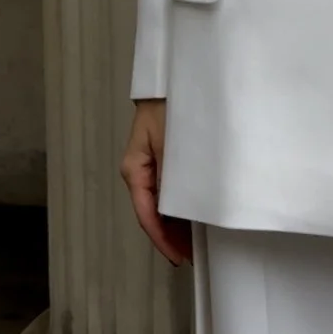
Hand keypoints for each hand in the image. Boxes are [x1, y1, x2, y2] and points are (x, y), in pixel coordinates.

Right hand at [120, 99, 192, 265]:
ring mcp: (151, 164)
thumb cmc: (172, 107)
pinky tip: (196, 212)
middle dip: (172, 234)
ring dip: (177, 221)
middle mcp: (140, 171)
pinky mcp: (164, 157)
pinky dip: (181, 203)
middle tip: (194, 254)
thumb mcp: (172, 145)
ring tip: (198, 240)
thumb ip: (173, 178)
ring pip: (162, 201)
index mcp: (135, 170)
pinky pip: (170, 187)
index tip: (180, 257)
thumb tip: (176, 212)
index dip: (164, 239)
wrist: (175, 76)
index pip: (147, 215)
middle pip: (154, 212)